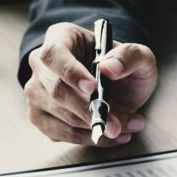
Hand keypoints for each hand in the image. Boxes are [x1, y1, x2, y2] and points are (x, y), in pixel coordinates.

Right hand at [25, 22, 157, 145]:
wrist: (119, 88)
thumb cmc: (123, 67)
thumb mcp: (139, 55)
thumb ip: (130, 56)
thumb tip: (109, 68)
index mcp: (60, 37)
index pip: (54, 53)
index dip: (71, 72)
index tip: (93, 88)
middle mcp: (41, 64)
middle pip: (56, 90)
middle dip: (89, 110)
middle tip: (116, 123)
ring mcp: (37, 92)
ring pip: (61, 116)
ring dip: (95, 127)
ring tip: (124, 128)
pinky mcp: (41, 117)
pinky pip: (62, 134)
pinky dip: (89, 139)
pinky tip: (111, 136)